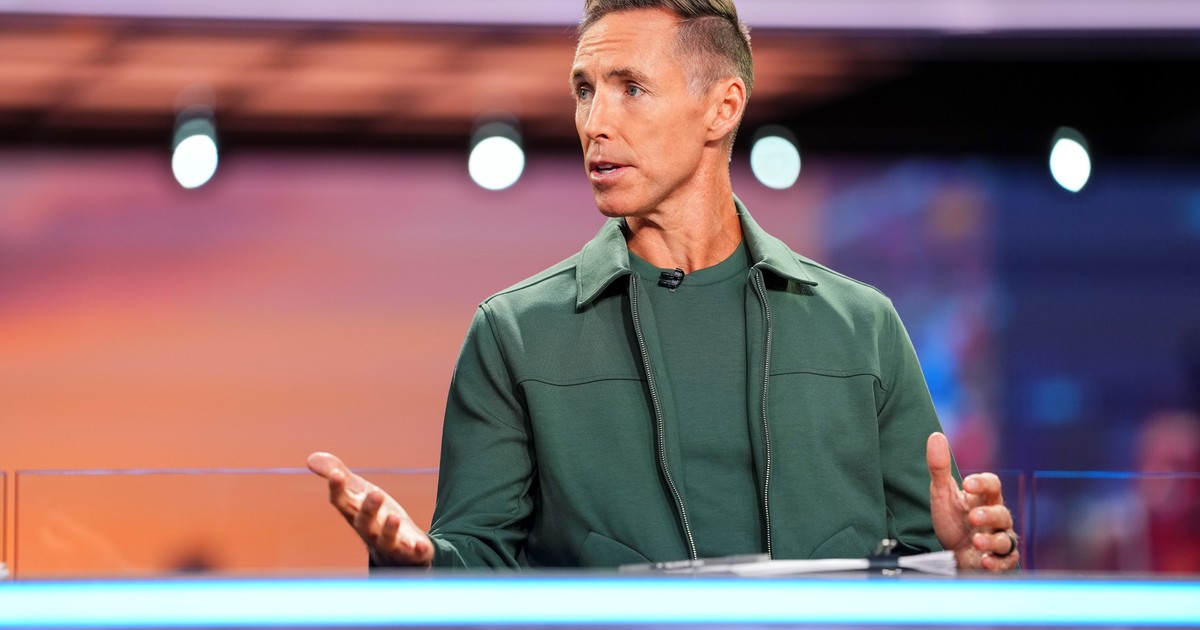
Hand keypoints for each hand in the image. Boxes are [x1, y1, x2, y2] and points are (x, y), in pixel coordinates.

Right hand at [307, 451, 433, 567]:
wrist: (395, 551)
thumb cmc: (374, 517)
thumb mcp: (357, 494)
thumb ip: (339, 476)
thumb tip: (311, 458)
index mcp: (356, 514)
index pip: (342, 503)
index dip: (338, 490)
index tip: (336, 475)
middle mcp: (370, 530)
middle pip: (365, 522)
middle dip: (369, 509)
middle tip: (376, 492)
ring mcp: (391, 544)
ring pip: (387, 540)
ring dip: (389, 530)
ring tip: (394, 518)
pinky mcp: (411, 552)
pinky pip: (414, 554)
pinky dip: (417, 551)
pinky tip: (422, 546)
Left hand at [926, 432, 1019, 571]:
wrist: (954, 553)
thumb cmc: (953, 520)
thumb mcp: (942, 494)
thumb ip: (938, 467)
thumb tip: (935, 436)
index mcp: (984, 499)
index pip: (993, 485)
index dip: (983, 483)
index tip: (967, 483)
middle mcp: (996, 518)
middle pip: (1002, 512)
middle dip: (988, 515)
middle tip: (972, 517)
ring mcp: (1000, 539)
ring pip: (1006, 539)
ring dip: (992, 541)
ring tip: (976, 541)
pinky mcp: (1000, 560)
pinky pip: (1006, 561)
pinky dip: (996, 562)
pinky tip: (984, 560)